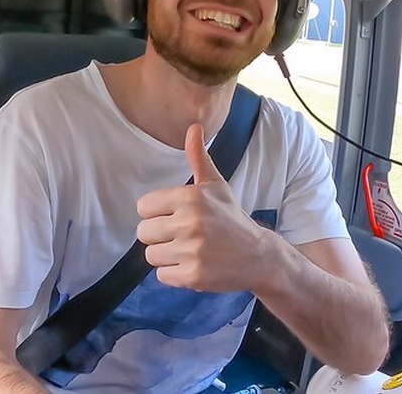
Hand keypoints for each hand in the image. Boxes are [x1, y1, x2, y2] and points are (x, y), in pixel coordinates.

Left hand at [135, 123, 269, 291]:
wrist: (259, 256)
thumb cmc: (230, 218)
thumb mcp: (216, 186)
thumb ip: (198, 158)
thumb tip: (194, 126)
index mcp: (189, 198)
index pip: (143, 207)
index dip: (156, 214)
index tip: (175, 217)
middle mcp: (189, 223)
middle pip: (143, 232)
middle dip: (160, 236)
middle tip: (183, 236)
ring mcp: (191, 251)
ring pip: (151, 255)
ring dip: (166, 256)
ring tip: (189, 251)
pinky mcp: (193, 276)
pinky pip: (162, 275)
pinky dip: (174, 274)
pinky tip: (194, 266)